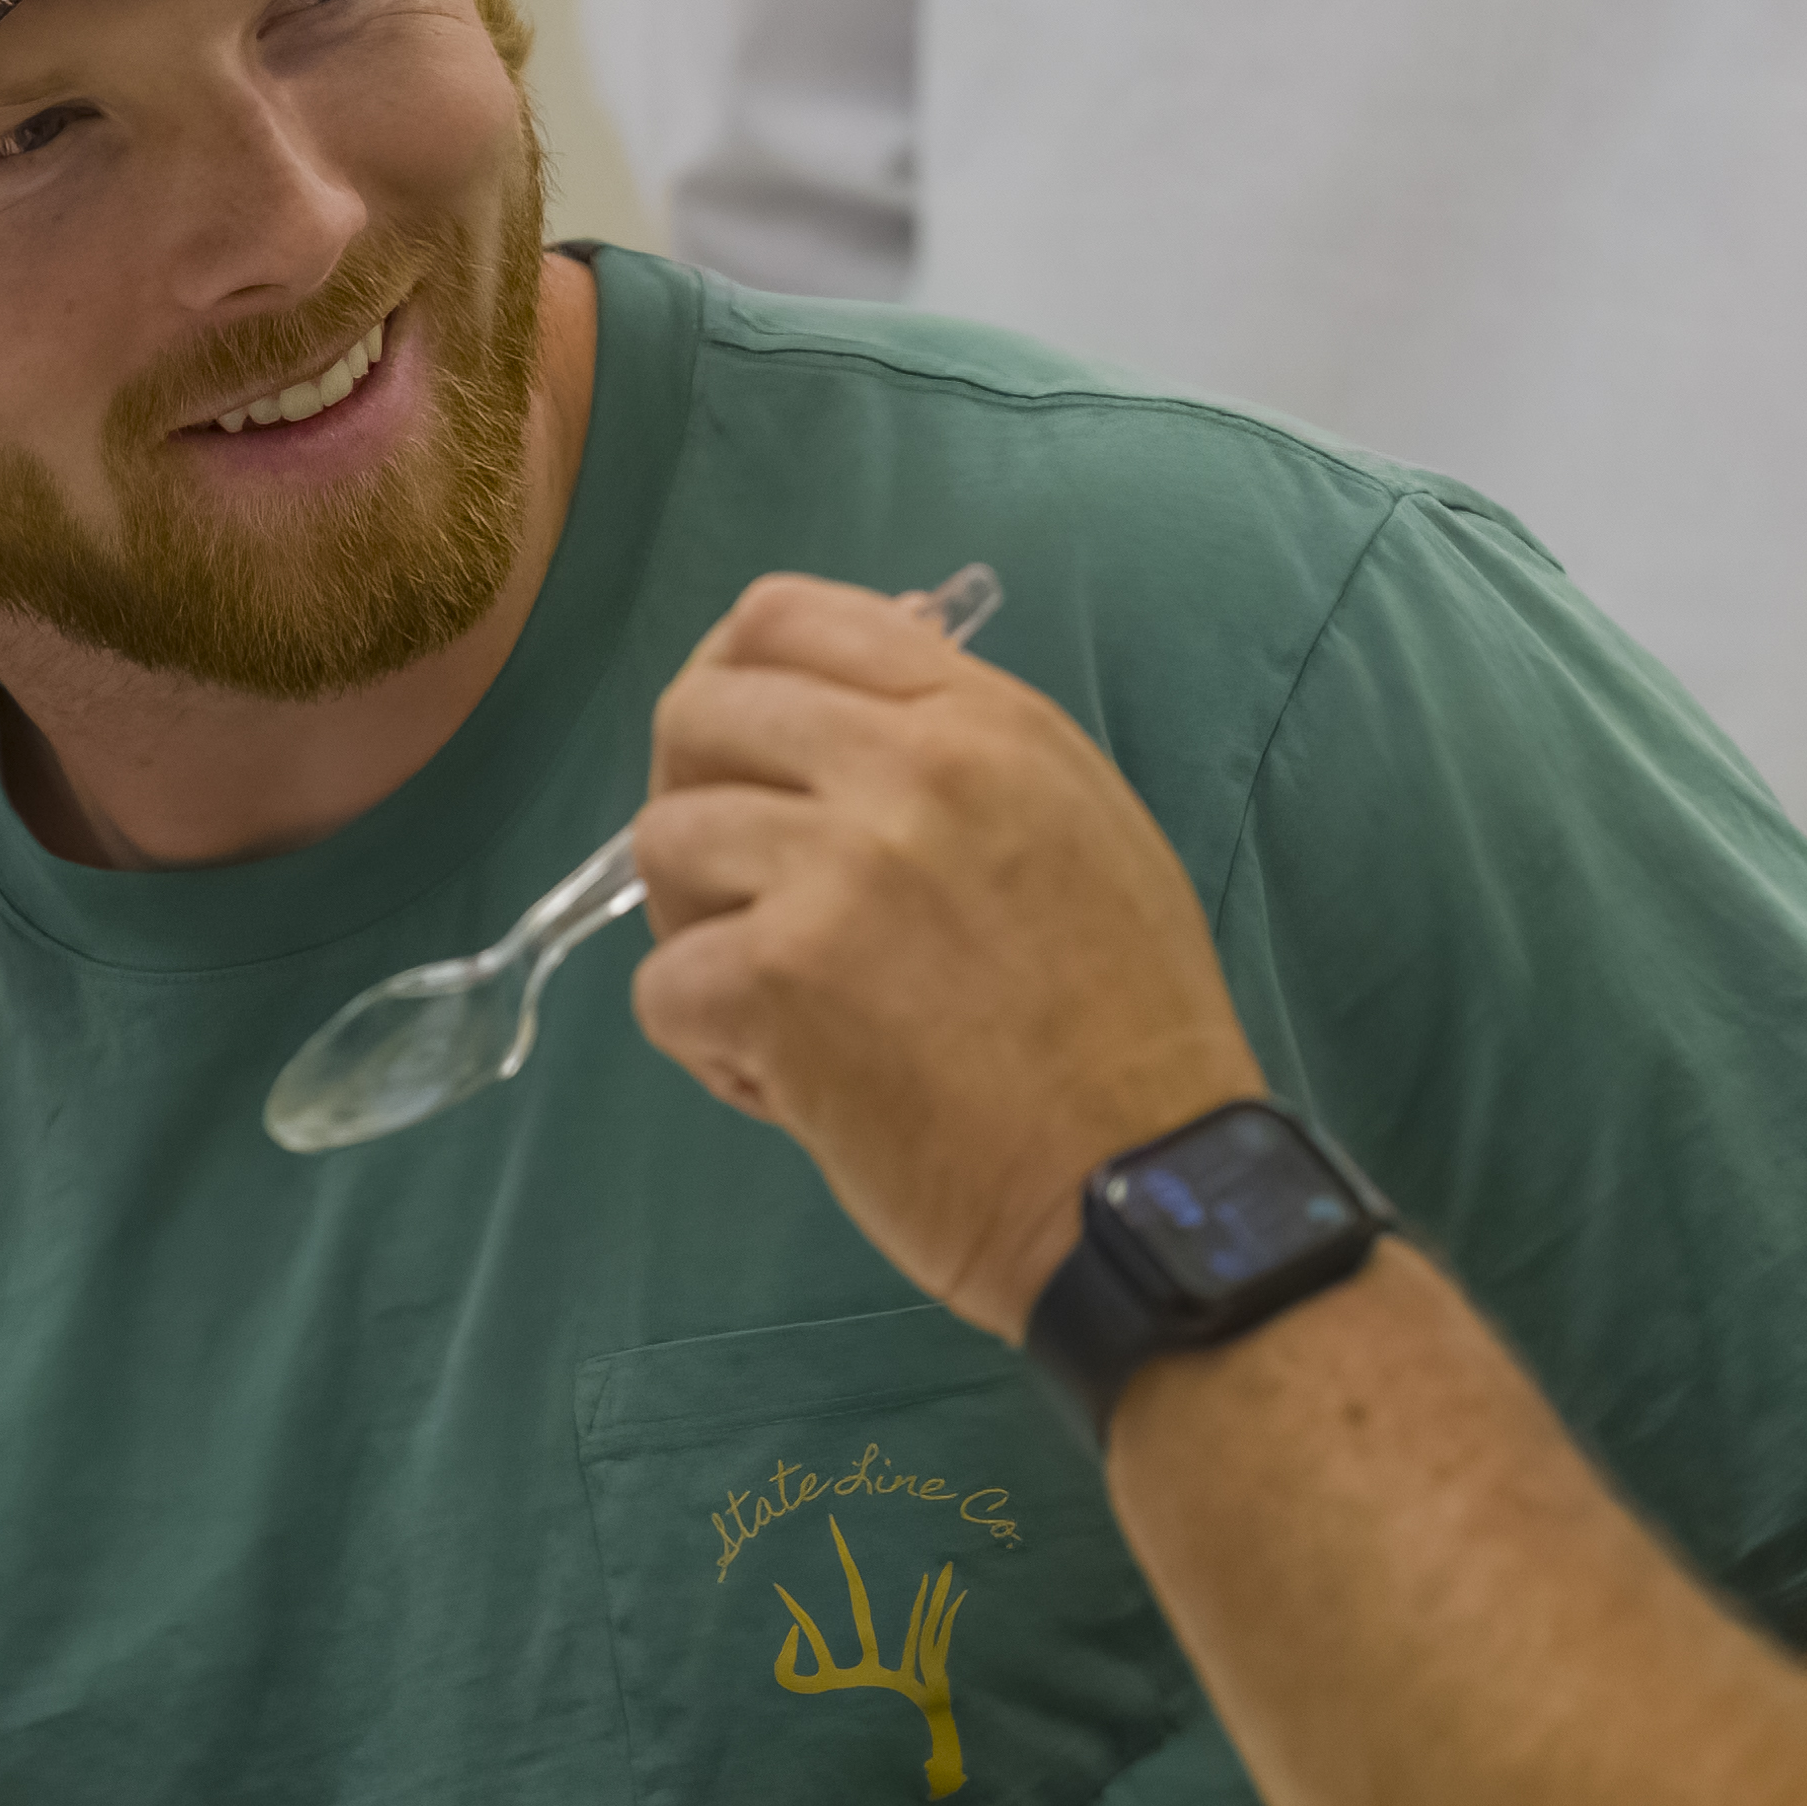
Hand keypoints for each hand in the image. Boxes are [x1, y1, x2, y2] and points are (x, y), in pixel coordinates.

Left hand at [629, 574, 1264, 1336]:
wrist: (1144, 1188)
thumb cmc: (1130, 1029)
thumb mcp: (1080, 828)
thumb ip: (961, 756)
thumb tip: (833, 720)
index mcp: (984, 721)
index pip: (787, 617)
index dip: (732, 680)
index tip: (743, 754)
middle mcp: (907, 769)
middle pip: (697, 715)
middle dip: (695, 800)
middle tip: (744, 893)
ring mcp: (836, 871)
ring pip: (662, 844)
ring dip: (700, 930)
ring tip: (783, 1005)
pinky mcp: (777, 982)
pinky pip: (661, 986)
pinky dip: (710, 1047)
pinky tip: (796, 1085)